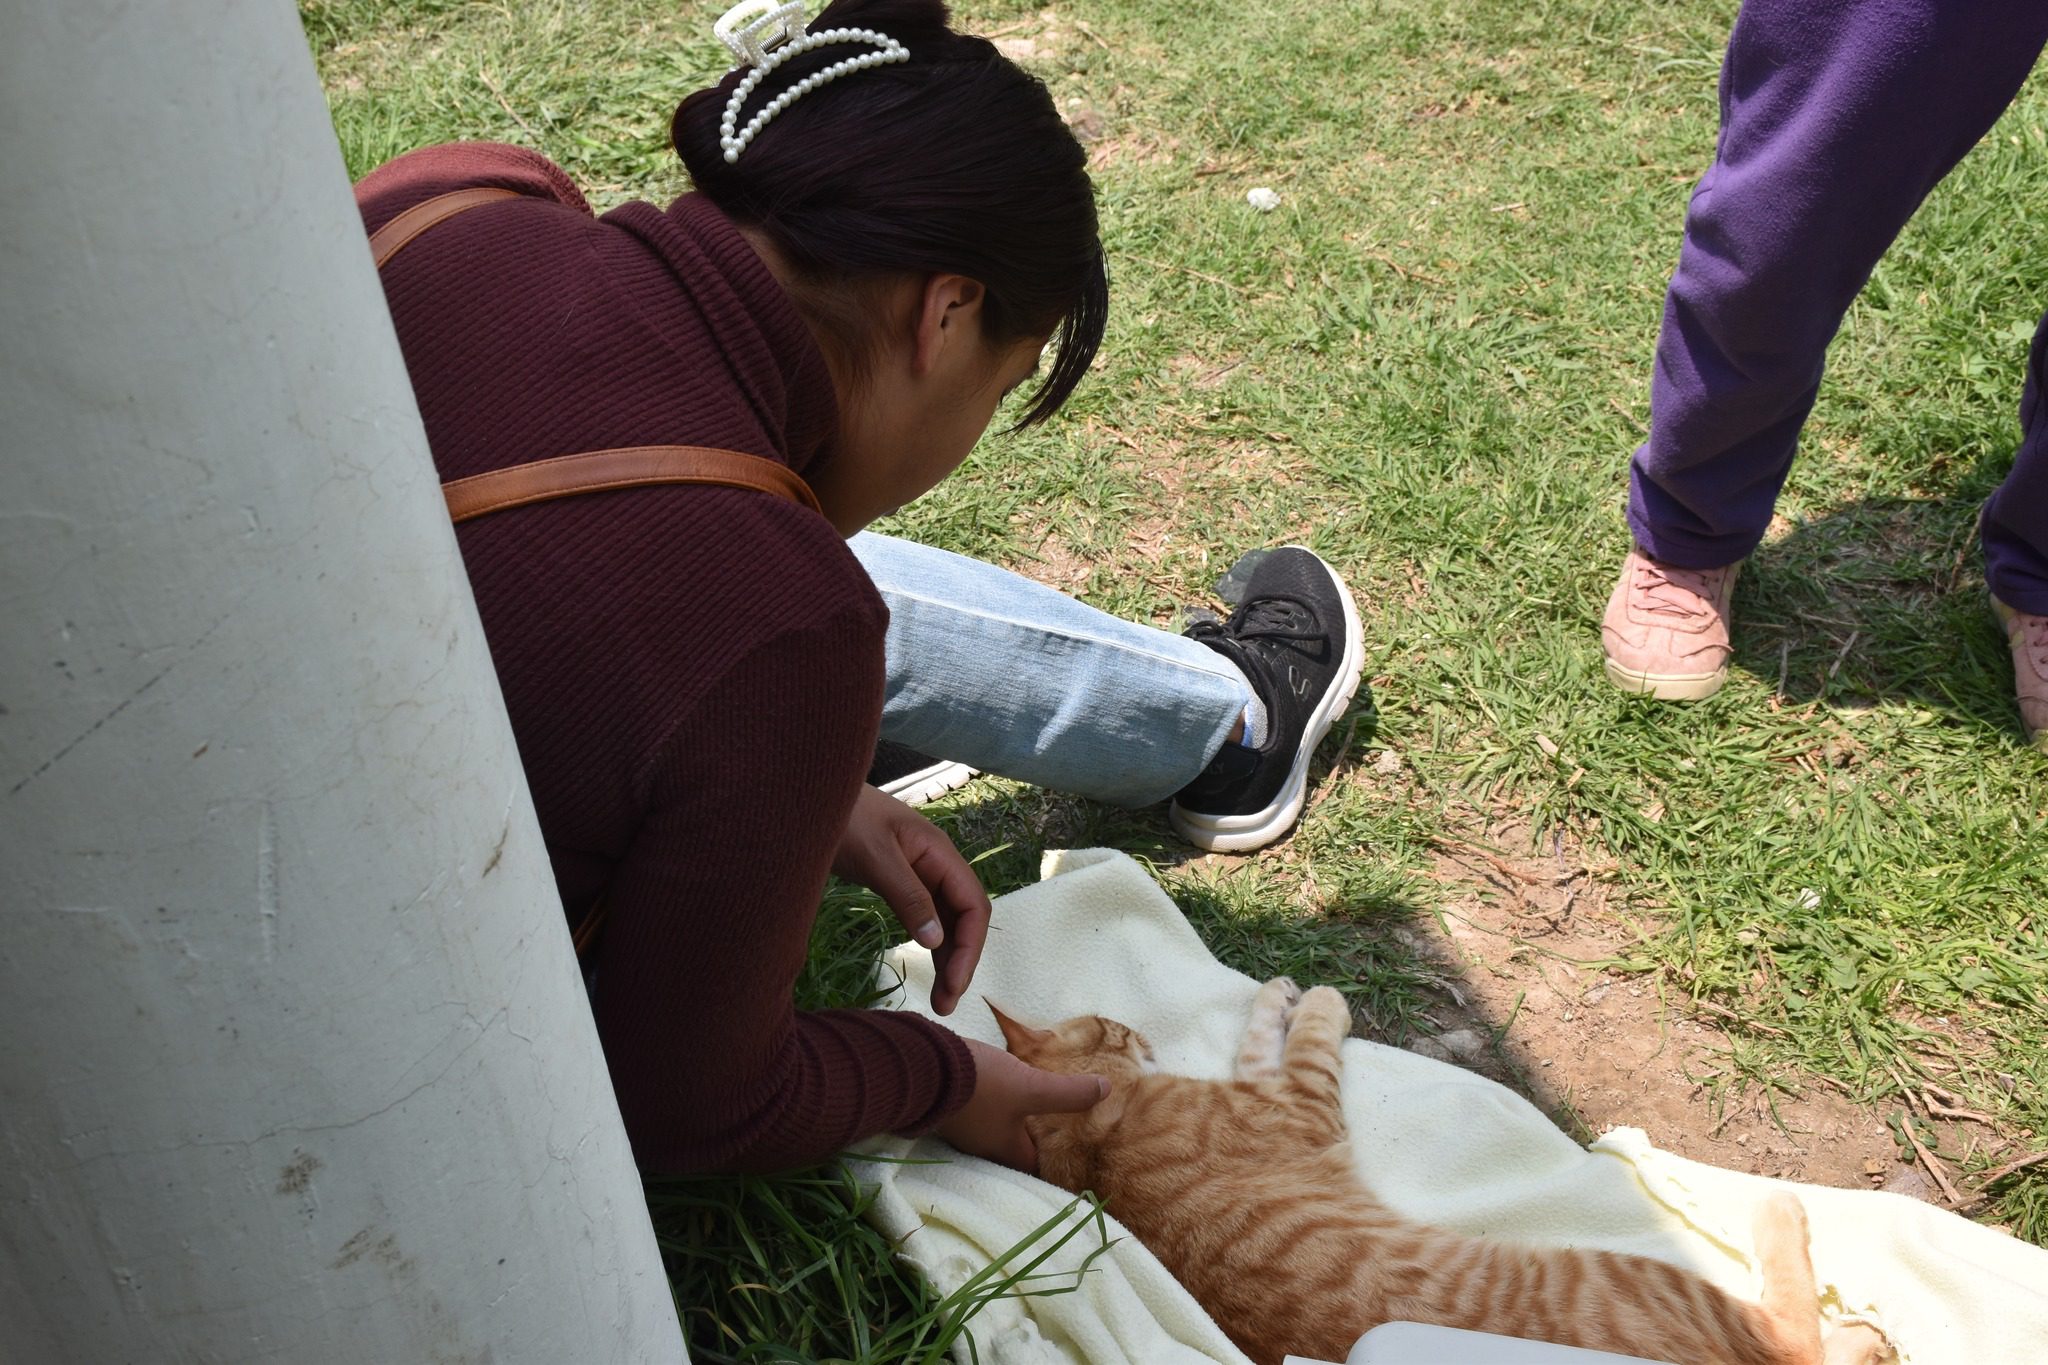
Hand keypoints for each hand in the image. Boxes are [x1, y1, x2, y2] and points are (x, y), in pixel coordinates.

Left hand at [833, 784, 990, 1015]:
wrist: (810, 792)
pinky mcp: (898, 878)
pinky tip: (926, 962)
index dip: (970, 947)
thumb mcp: (875, 857)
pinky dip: (930, 940)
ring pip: (946, 918)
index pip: (974, 905)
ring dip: (948, 956)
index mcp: (939, 852)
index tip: (953, 985)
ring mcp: (918, 870)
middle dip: (962, 960)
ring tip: (939, 998)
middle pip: (965, 916)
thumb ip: (907, 895)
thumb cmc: (842, 817)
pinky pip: (925, 914)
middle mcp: (936, 863)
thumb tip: (936, 941)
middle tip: (945, 1004)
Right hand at [936, 1038, 1106, 1171]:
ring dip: (1013, 1121)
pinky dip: (994, 1104)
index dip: (1054, 1162)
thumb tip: (1106, 1090)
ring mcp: (963, 1127)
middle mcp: (982, 1146)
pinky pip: (979, 1112)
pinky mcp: (950, 1105)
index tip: (1075, 1154)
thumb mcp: (1029, 1087)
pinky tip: (1001, 1087)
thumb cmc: (979, 1085)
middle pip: (1015, 1150)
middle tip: (1060, 1127)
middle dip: (1035, 1141)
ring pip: (995, 1130)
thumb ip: (1067, 1093)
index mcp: (1005, 1150)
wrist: (920, 1066)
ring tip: (1035, 1106)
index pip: (1036, 1167)